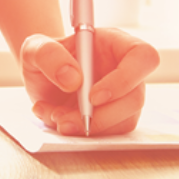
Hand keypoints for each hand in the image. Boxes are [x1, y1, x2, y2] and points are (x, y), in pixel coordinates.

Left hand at [19, 28, 159, 135]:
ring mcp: (123, 97)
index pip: (143, 57)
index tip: (93, 96)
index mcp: (116, 44)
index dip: (125, 79)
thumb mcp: (35, 47)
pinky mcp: (115, 119)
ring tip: (56, 117)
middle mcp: (126, 71)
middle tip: (65, 120)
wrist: (42, 79)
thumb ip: (48, 55)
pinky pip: (108, 135)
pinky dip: (81, 134)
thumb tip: (73, 79)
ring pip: (124, 121)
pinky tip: (58, 119)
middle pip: (135, 98)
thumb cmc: (45, 57)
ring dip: (88, 128)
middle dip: (100, 117)